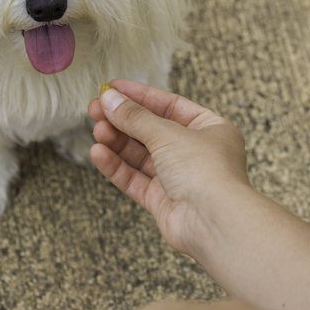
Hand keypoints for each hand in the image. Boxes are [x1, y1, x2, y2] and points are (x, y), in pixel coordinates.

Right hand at [89, 80, 252, 256]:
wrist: (214, 222)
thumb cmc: (206, 171)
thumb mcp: (168, 133)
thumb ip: (135, 117)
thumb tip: (109, 98)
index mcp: (209, 129)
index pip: (169, 105)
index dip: (139, 95)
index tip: (112, 88)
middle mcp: (196, 152)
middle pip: (151, 130)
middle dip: (123, 120)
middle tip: (95, 109)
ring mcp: (179, 177)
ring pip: (141, 155)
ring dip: (117, 142)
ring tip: (97, 130)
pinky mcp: (163, 200)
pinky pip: (135, 179)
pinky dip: (116, 166)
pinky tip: (98, 153)